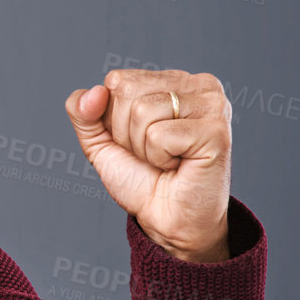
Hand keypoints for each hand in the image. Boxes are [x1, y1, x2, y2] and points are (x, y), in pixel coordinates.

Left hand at [64, 69, 231, 261]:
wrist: (167, 219)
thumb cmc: (142, 179)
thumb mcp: (100, 140)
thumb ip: (82, 111)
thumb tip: (94, 92)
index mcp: (174, 80)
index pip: (118, 80)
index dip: (113, 118)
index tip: (139, 141)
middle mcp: (200, 85)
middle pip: (127, 91)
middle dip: (126, 133)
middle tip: (153, 154)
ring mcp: (213, 105)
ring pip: (142, 111)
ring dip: (142, 147)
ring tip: (166, 160)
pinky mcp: (217, 130)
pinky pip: (158, 135)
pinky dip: (158, 157)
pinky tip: (179, 166)